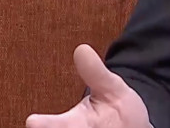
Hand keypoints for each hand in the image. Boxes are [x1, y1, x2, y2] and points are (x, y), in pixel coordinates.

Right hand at [26, 44, 150, 127]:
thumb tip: (81, 49)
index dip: (42, 125)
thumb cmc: (118, 108)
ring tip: (98, 127)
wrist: (135, 127)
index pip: (50, 126)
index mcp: (72, 124)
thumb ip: (95, 73)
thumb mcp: (111, 89)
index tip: (34, 121)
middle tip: (58, 124)